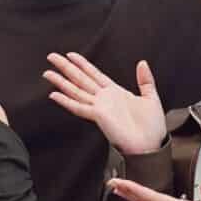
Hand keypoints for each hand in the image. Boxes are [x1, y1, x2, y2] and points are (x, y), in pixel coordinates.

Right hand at [43, 53, 167, 156]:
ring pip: (76, 91)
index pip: (94, 74)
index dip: (82, 64)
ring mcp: (100, 107)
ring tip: (48, 73)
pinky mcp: (98, 117)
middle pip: (81, 79)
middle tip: (51, 57)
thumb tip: (142, 62)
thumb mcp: (151, 98)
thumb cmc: (152, 128)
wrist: (151, 146)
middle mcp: (104, 99)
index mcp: (116, 92)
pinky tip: (54, 95)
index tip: (70, 55)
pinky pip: (79, 107)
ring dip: (61, 82)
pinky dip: (66, 101)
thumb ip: (145, 80)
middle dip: (66, 67)